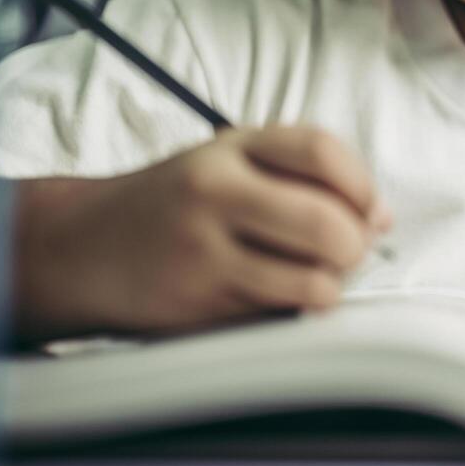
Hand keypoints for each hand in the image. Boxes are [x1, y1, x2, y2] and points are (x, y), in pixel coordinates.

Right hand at [13, 125, 389, 338]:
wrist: (82, 247)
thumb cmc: (177, 202)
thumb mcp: (230, 161)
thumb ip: (303, 174)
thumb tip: (382, 218)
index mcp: (229, 148)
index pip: (322, 152)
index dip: (363, 185)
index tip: (371, 209)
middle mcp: (213, 195)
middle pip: (327, 224)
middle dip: (355, 246)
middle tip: (348, 252)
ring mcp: (202, 255)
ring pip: (312, 282)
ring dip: (330, 287)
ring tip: (316, 278)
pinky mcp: (195, 308)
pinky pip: (277, 317)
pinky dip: (292, 313)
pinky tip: (275, 297)